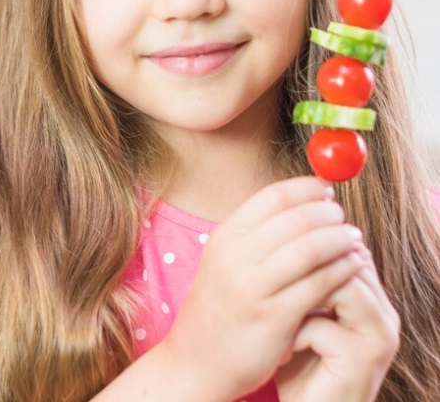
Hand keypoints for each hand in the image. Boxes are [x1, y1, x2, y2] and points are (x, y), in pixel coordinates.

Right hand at [161, 177, 366, 399]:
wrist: (197, 360)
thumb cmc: (222, 308)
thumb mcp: (227, 262)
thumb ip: (260, 234)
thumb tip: (308, 199)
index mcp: (224, 237)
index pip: (274, 196)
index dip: (308, 189)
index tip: (328, 192)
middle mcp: (234, 258)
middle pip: (297, 219)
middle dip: (330, 215)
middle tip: (345, 221)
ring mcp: (252, 288)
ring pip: (311, 249)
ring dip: (341, 240)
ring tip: (354, 242)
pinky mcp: (273, 317)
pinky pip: (319, 285)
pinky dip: (343, 271)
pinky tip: (352, 269)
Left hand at [276, 247, 399, 401]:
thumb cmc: (299, 367)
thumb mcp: (300, 317)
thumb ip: (304, 282)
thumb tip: (276, 235)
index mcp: (370, 298)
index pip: (344, 248)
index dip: (306, 247)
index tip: (270, 258)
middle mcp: (382, 313)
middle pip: (344, 261)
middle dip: (300, 270)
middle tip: (267, 285)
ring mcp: (377, 336)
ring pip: (338, 286)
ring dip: (296, 298)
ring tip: (274, 319)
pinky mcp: (362, 360)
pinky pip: (320, 326)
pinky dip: (292, 335)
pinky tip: (280, 353)